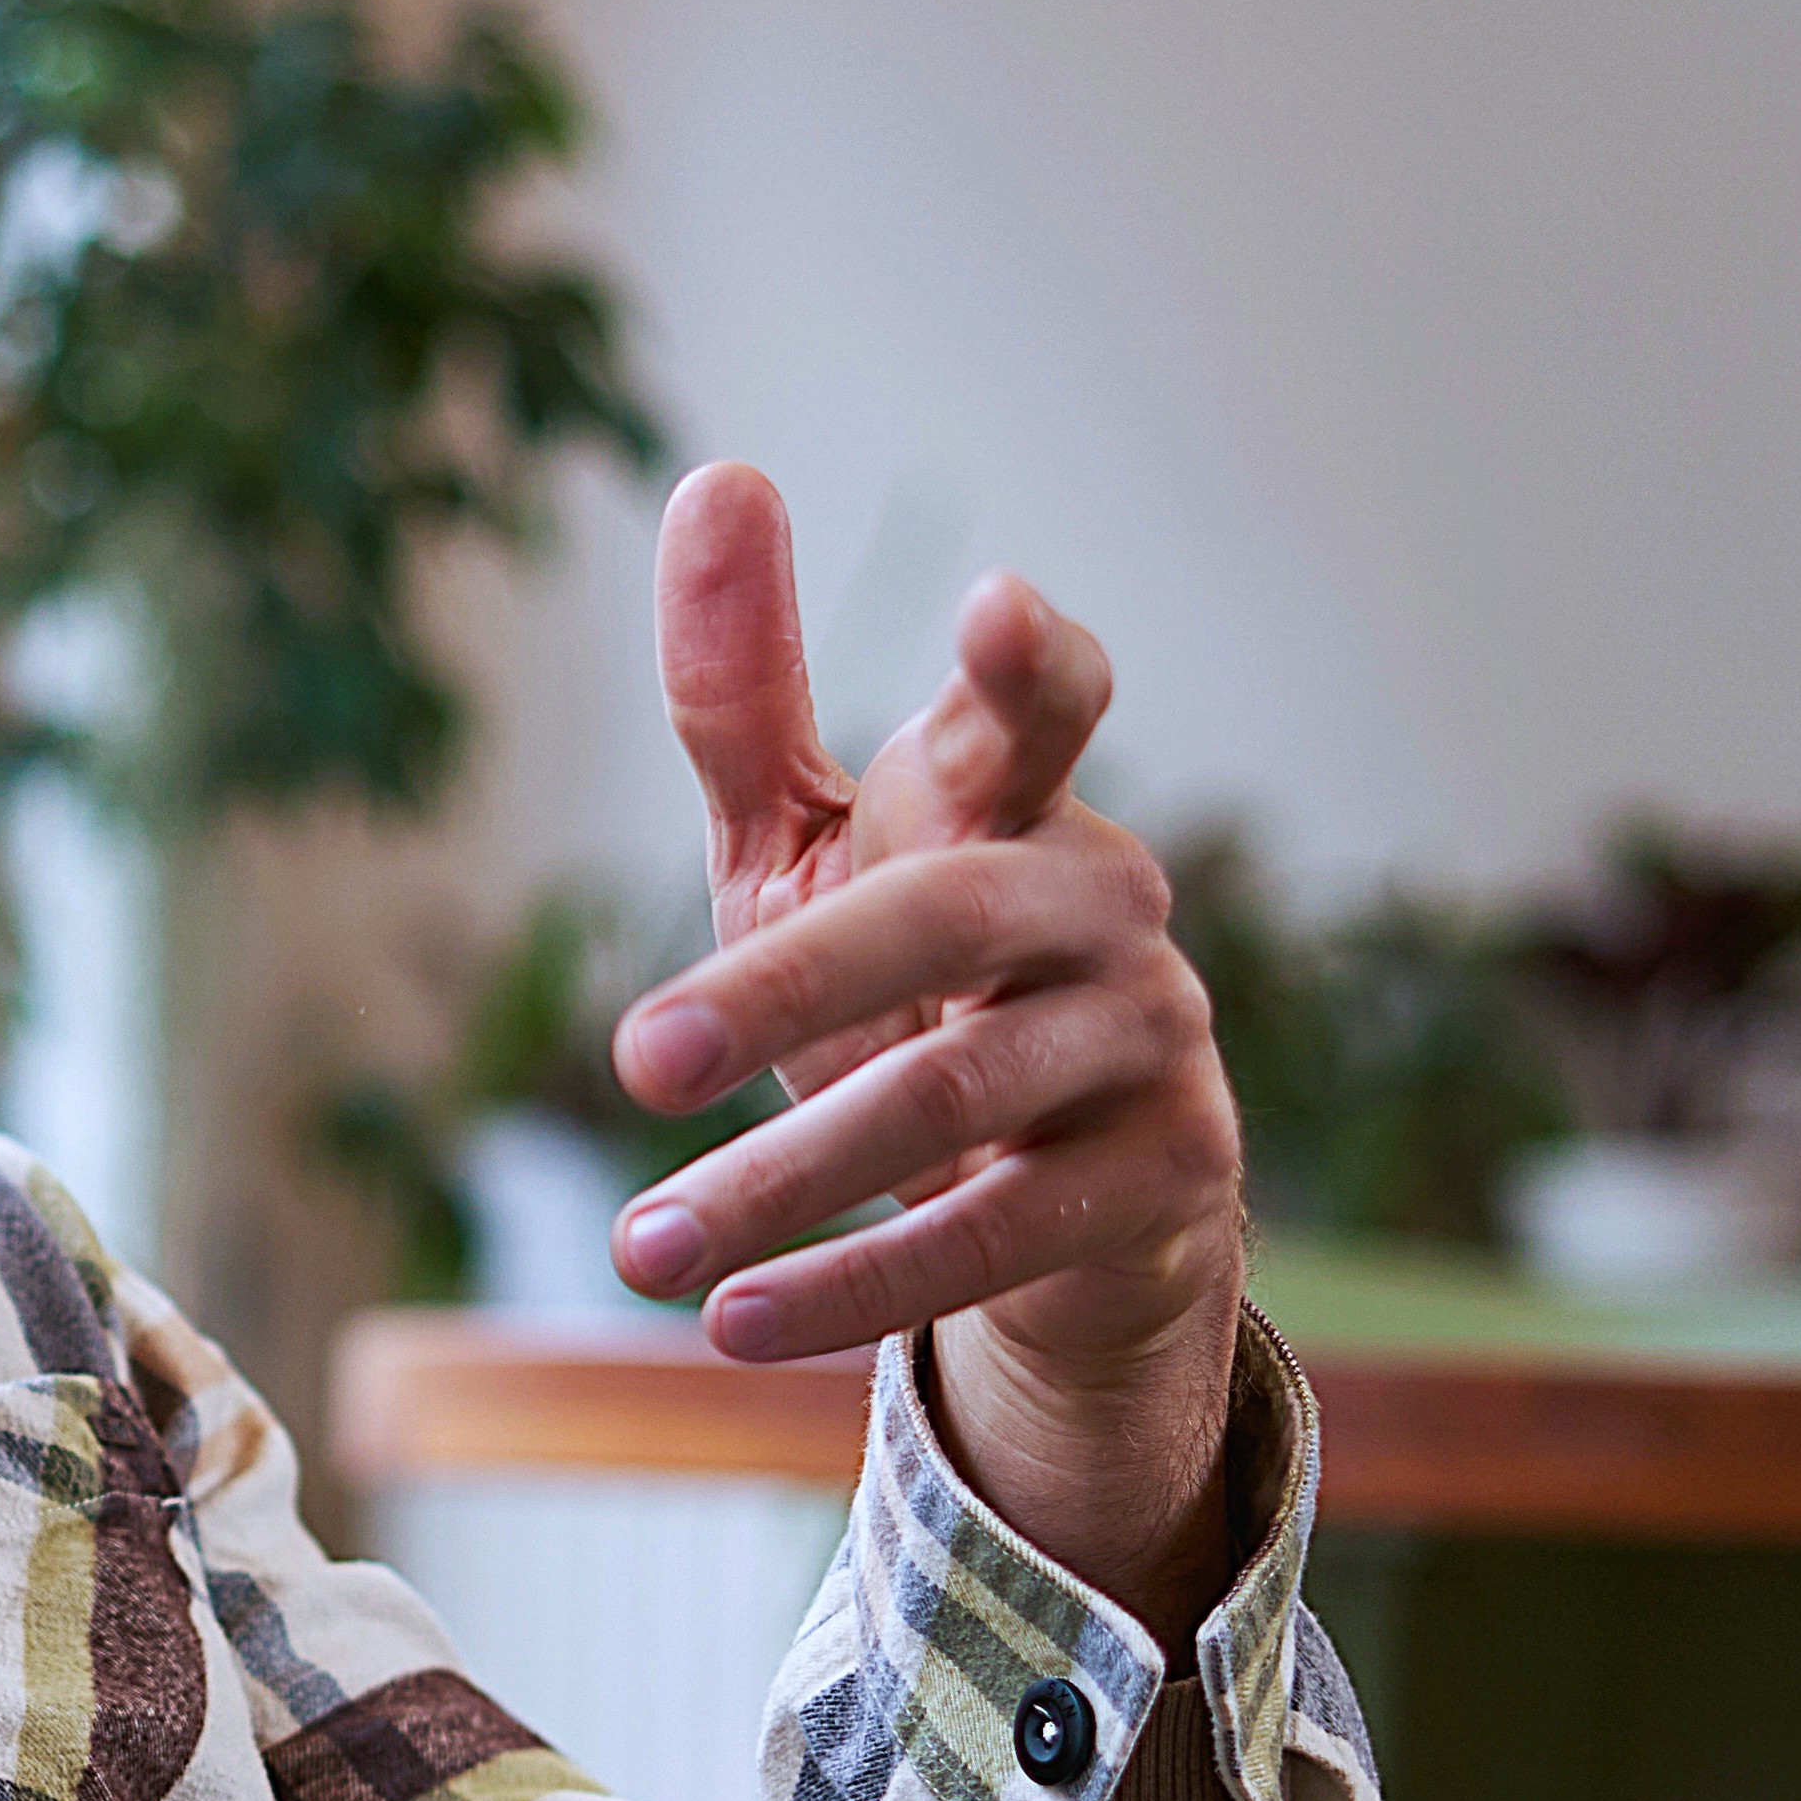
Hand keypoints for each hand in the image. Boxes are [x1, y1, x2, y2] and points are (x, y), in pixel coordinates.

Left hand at [601, 464, 1249, 1625]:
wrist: (1062, 1214)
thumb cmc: (907, 992)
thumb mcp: (806, 848)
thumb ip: (746, 693)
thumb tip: (719, 476)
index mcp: (1015, 801)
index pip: (1045, 708)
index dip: (1028, 667)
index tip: (992, 611)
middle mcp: (1103, 903)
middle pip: (945, 921)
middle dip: (780, 991)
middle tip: (632, 1057)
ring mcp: (1150, 1040)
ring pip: (951, 1101)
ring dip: (776, 1185)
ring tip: (635, 1247)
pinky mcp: (1167, 1180)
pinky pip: (994, 1238)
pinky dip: (851, 1285)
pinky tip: (731, 1325)